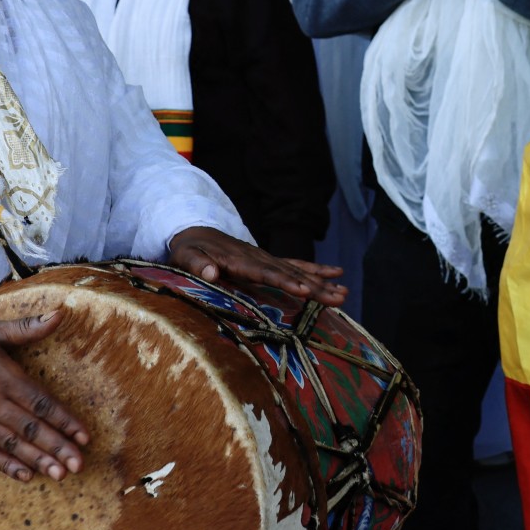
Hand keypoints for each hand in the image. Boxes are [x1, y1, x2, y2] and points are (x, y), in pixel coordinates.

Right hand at [0, 313, 89, 481]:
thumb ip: (25, 328)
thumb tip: (59, 314)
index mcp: (1, 374)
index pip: (40, 402)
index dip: (64, 420)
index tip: (84, 436)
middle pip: (30, 428)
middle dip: (57, 447)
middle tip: (80, 465)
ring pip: (10, 443)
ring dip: (36, 460)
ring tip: (59, 474)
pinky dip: (5, 464)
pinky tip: (24, 475)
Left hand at [168, 226, 349, 306]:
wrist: (196, 231)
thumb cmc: (190, 248)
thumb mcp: (186, 256)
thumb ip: (198, 264)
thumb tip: (213, 273)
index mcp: (240, 260)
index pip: (267, 273)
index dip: (286, 281)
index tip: (303, 290)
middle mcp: (259, 258)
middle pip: (291, 273)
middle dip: (315, 287)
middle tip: (338, 298)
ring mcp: (267, 258)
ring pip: (299, 271)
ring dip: (322, 283)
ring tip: (344, 293)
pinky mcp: (269, 261)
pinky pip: (296, 266)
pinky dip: (317, 270)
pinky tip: (337, 275)